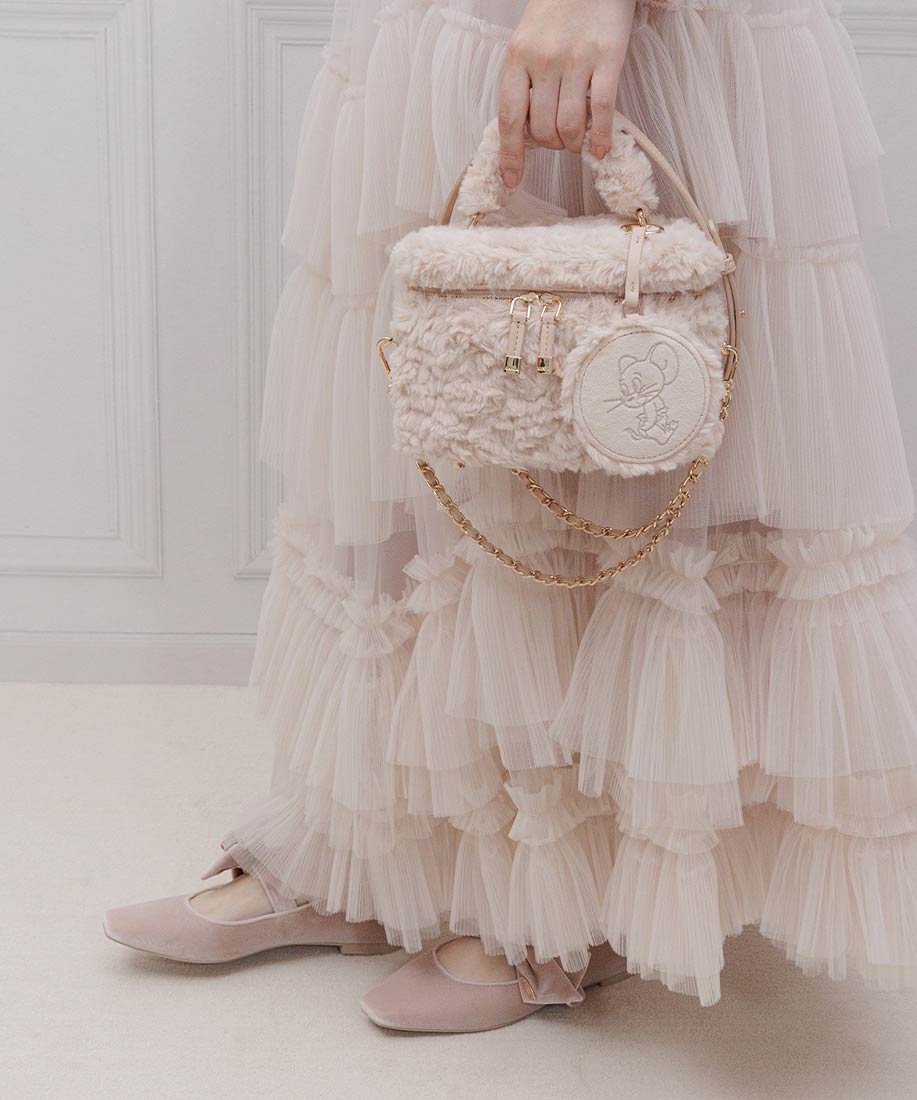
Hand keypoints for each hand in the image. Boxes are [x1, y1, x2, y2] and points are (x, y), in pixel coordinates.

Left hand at [498, 0, 635, 188]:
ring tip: (578, 141)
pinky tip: (602, 149)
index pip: (510, 117)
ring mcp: (576, 59)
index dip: (510, 154)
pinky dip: (601, 137)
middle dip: (551, 146)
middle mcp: (544, 60)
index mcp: (517, 57)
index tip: (512, 180)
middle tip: (559, 142)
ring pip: (570, 125)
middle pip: (543, 128)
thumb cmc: (558, 10)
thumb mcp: (528, 40)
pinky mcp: (608, 57)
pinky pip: (602, 110)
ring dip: (573, 144)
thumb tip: (527, 129)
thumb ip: (525, 81)